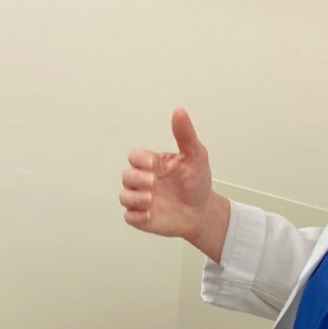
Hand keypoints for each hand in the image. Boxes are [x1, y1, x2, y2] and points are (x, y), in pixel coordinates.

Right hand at [121, 109, 228, 259]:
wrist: (203, 212)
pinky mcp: (142, 218)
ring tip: (151, 200)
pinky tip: (149, 215)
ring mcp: (142, 200)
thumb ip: (185, 135)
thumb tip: (179, 110)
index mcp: (153, 164)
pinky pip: (129, 217)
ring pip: (124, 196)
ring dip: (134, 198)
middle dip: (136, 179)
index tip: (154, 164)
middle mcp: (144, 181)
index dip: (140, 159)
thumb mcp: (196, 156)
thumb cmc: (197, 183)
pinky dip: (136, 216)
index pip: (135, 156)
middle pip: (126, 175)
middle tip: (153, 183)